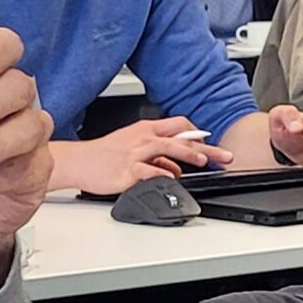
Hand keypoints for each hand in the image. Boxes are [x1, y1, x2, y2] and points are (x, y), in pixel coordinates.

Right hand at [61, 118, 230, 195]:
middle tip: (225, 156)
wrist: (78, 161)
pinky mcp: (127, 170)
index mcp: (146, 130)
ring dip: (188, 154)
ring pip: (167, 148)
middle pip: (181, 138)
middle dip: (207, 147)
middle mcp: (143, 138)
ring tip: (203, 161)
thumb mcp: (133, 145)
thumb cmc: (105, 154)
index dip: (198, 134)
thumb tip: (178, 166)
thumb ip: (157, 153)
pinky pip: (148, 170)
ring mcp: (135, 153)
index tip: (211, 144)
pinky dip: (161, 173)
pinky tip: (170, 178)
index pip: (180, 125)